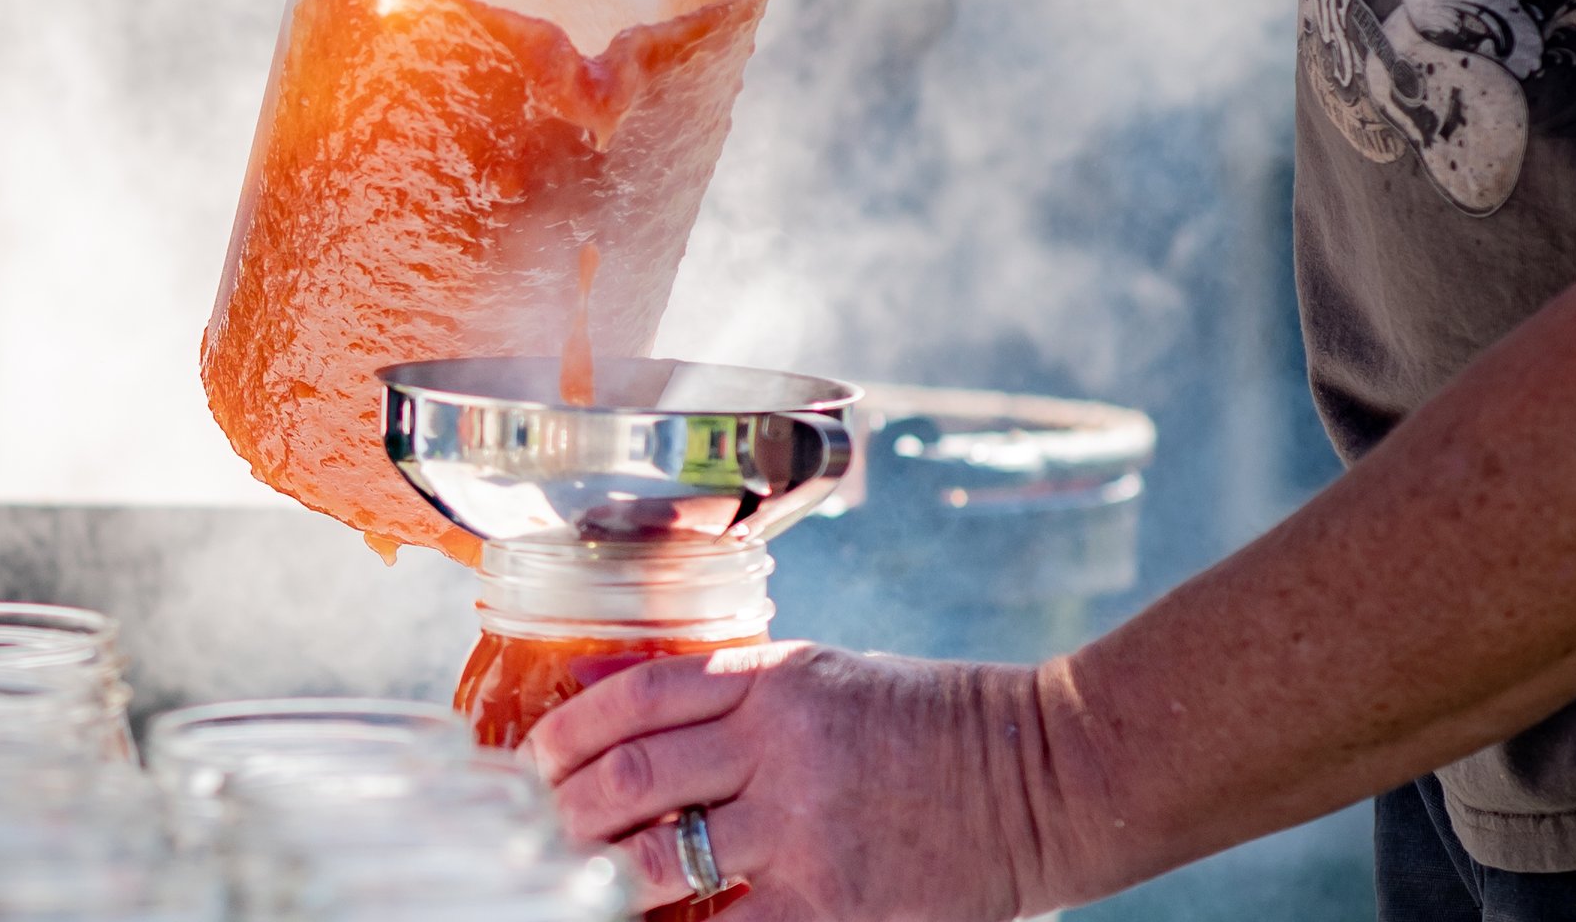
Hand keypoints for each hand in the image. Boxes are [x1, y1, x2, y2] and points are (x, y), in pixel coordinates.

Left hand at [524, 643, 1070, 921]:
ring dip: (604, 880)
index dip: (567, 732)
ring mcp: (806, 828)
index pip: (635, 697)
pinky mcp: (835, 902)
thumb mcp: (825, 676)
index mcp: (772, 680)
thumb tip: (623, 716)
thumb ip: (736, 695)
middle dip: (567, 814)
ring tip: (580, 886)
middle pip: (629, 779)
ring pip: (661, 862)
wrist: (1041, 774)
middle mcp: (778, 746)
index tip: (534, 759)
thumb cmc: (928, 724)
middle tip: (543, 832)